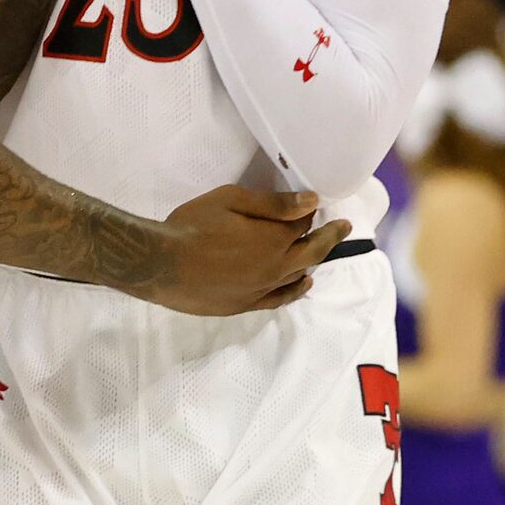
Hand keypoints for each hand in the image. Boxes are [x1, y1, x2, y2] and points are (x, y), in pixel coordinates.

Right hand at [146, 185, 349, 316]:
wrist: (161, 265)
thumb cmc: (192, 226)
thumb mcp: (230, 200)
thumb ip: (273, 204)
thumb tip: (311, 201)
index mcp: (274, 239)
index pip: (301, 223)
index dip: (309, 211)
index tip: (315, 203)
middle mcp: (276, 267)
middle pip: (311, 251)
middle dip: (329, 236)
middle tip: (343, 226)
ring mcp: (262, 289)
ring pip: (298, 275)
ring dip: (313, 260)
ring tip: (322, 249)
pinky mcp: (246, 304)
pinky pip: (281, 298)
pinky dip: (297, 290)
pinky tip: (303, 284)